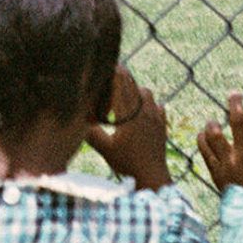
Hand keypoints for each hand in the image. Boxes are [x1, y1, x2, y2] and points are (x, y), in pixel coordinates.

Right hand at [83, 70, 170, 187]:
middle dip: (122, 78)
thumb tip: (80, 119)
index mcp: (129, 113)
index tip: (107, 65)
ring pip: (146, 92)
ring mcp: (155, 116)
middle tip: (112, 73)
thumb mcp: (105, 149)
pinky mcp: (162, 124)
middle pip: (132, 84)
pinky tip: (141, 113)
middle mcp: (144, 111)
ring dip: (135, 91)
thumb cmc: (127, 164)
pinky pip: (157, 105)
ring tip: (124, 100)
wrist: (152, 177)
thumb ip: (91, 132)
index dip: (114, 73)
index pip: (121, 85)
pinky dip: (148, 104)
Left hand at [199, 95, 242, 201]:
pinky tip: (201, 135)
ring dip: (213, 125)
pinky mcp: (216, 172)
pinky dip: (202, 141)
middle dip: (235, 104)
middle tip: (233, 94)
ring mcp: (228, 162)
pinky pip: (205, 152)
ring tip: (212, 122)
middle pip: (237, 121)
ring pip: (215, 135)